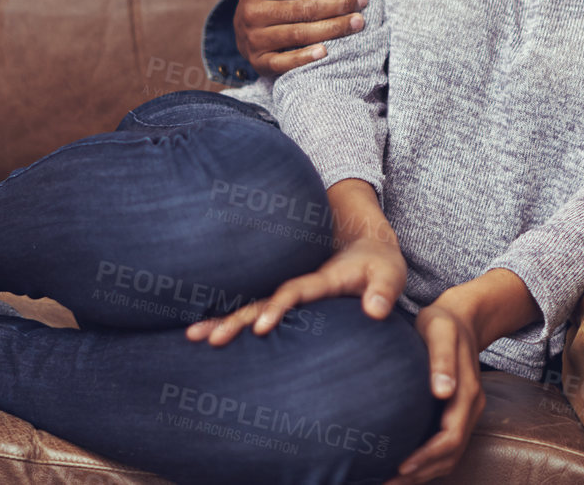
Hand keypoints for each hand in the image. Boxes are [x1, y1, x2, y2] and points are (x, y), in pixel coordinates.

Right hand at [184, 234, 405, 345]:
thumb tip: (374, 312)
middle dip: (234, 319)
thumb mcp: (390, 274)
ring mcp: (290, 293)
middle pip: (261, 301)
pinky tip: (209, 334)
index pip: (294, 292)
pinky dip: (233, 321)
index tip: (261, 328)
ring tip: (193, 336)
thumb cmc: (380, 264)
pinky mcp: (289, 301)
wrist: (367, 246)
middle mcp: (298, 285)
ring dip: (224, 320)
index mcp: (320, 279)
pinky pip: (257, 310)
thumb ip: (383, 291)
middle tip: (207, 338)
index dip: (278, 307)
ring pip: (252, 307)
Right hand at [235, 0, 367, 76]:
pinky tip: (326, 52)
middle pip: (302, 9)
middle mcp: (252, 12)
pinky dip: (304, 58)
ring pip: (298, 34)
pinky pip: (283, 62)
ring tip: (358, 23)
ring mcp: (254, 38)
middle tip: (363, 2)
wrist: (243, 23)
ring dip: (332, 29)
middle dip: (337, 5)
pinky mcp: (259, 61)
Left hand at [389, 268, 535, 483]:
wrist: (460, 317)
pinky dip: (427, 462)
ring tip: (391, 481)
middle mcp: (471, 408)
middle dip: (420, 473)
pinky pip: (446, 446)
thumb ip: (442, 359)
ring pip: (450, 456)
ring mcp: (466, 413)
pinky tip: (402, 464)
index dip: (426, 456)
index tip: (400, 466)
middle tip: (387, 482)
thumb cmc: (442, 322)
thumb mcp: (439, 331)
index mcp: (468, 393)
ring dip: (423, 473)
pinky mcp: (456, 414)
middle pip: (450, 455)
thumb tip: (443, 392)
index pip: (450, 437)